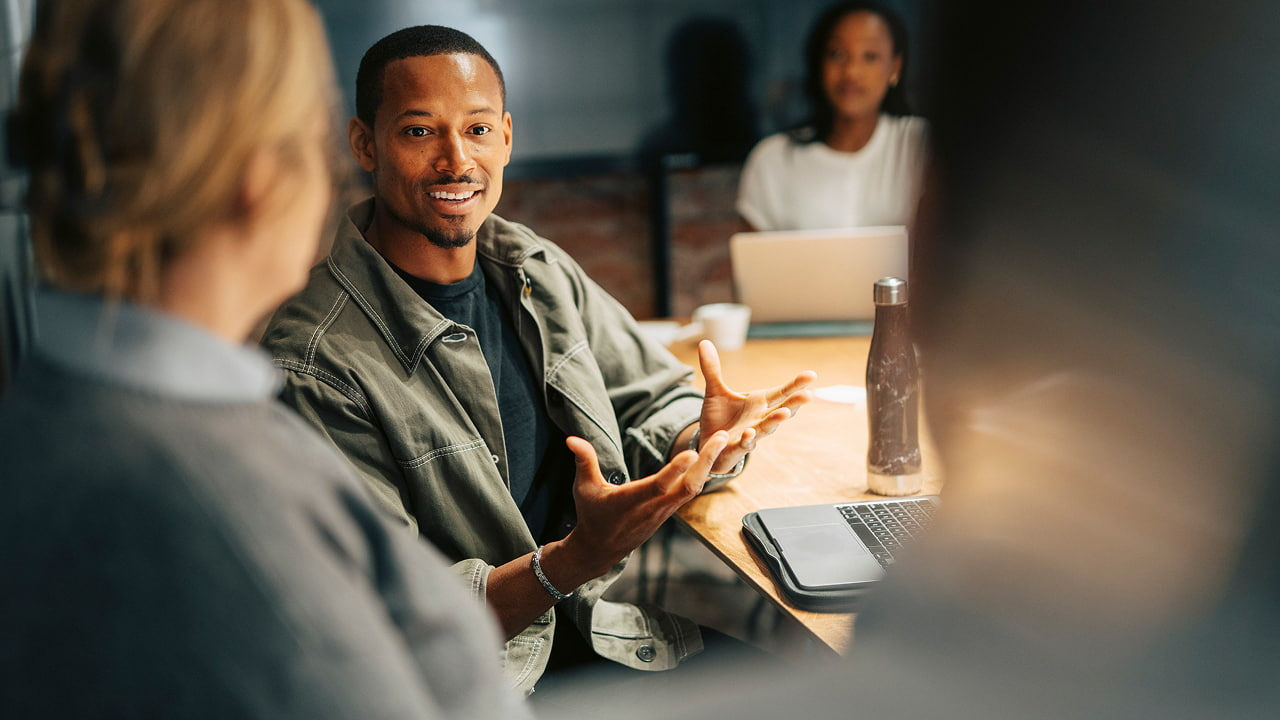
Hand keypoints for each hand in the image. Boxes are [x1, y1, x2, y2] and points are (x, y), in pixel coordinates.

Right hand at [560, 432, 728, 577]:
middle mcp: (653, 506)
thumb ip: (583, 461)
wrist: (600, 549)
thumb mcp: (583, 488)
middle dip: (707, 461)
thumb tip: (571, 438)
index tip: (692, 452)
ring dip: (709, 465)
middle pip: (687, 485)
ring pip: (693, 488)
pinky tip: (713, 458)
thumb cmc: (591, 515)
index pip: (658, 485)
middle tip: (723, 436)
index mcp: (632, 500)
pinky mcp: (669, 511)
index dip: (675, 470)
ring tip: (722, 440)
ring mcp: (664, 511)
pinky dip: (704, 474)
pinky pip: (690, 492)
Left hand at [696, 339, 815, 472]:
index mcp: (759, 402)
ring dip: (776, 421)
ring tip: (785, 413)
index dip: (796, 385)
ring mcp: (751, 434)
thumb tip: (704, 342)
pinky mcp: (737, 448)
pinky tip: (749, 434)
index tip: (812, 375)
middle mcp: (760, 419)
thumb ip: (712, 369)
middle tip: (809, 395)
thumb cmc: (718, 417)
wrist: (708, 443)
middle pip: (781, 410)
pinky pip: (745, 444)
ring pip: (767, 428)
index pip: (781, 392)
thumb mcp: (714, 391)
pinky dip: (747, 439)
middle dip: (795, 403)